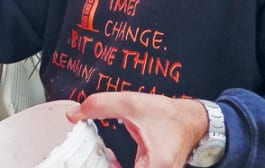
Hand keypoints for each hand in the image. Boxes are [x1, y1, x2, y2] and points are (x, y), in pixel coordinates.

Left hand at [67, 92, 207, 167]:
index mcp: (157, 166)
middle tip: (91, 160)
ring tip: (99, 159)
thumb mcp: (131, 103)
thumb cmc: (168, 115)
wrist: (190, 120)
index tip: (91, 162)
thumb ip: (101, 105)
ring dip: (112, 167)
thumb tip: (74, 114)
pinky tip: (111, 160)